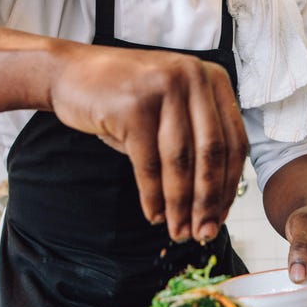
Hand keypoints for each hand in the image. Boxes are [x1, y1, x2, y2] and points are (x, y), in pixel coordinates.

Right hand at [49, 43, 247, 243]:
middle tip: (203, 233)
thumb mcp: (172, 107)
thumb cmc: (126, 97)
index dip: (229, 185)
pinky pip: (148, 163)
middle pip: (211, 152)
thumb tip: (215, 204)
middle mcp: (193, 77)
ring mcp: (163, 88)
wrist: (71, 73)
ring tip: (178, 232)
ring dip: (180, 205)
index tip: (221, 216)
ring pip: (180, 161)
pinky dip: (152, 196)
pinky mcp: (133, 105)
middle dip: (207, 201)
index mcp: (214, 78)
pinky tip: (154, 215)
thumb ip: (197, 139)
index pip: (234, 141)